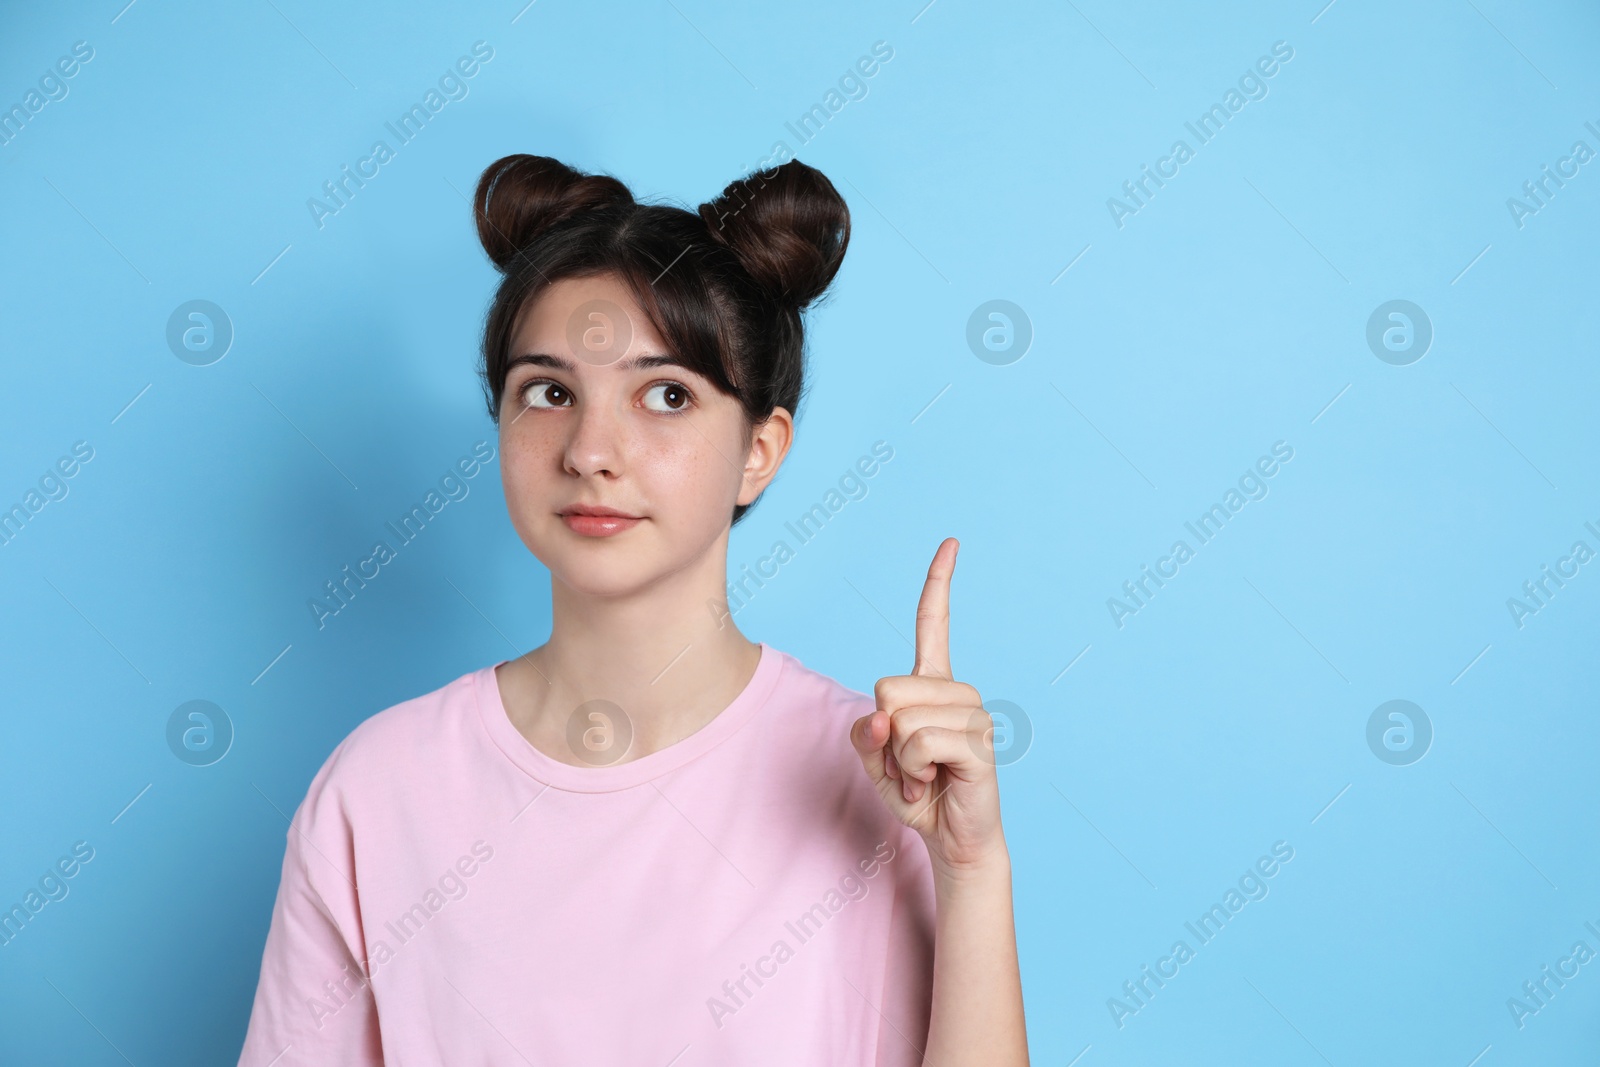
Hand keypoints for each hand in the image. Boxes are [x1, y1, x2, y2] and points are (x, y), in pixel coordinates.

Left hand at [850, 537, 1008, 877]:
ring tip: (923, 775)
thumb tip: (881, 717)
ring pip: (900, 719)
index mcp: (933, 685)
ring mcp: (972, 715)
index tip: (951, 542)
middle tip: (909, 764)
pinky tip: (933, 783)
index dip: (939, 583)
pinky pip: (919, 742)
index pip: (933, 625)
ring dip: (899, 760)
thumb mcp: (875, 762)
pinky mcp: (978, 743)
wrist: (951, 839)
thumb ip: (866, 735)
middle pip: (887, 688)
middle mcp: (957, 691)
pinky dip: (912, 770)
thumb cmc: (917, 794)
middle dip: (883, 735)